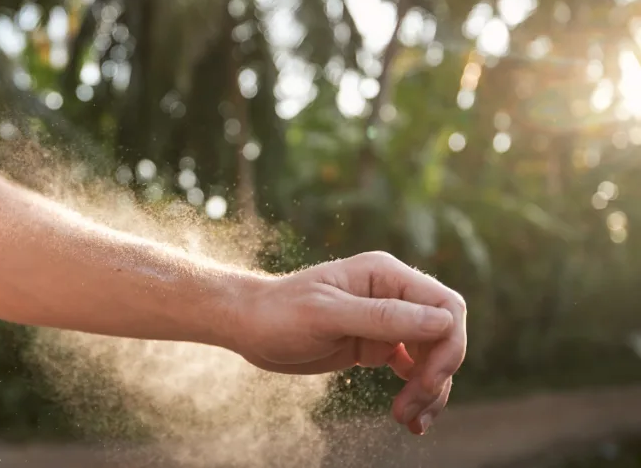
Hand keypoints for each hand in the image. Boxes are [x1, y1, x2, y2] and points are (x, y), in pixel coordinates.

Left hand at [233, 251, 466, 434]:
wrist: (248, 326)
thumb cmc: (279, 313)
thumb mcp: (326, 314)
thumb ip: (382, 317)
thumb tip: (444, 323)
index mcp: (386, 275)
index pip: (445, 306)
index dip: (449, 345)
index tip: (427, 382)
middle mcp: (393, 295)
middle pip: (444, 335)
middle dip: (436, 375)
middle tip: (412, 410)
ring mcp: (387, 321)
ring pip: (432, 357)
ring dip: (429, 391)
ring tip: (410, 422)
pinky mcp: (377, 345)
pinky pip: (413, 369)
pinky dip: (417, 394)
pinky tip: (410, 419)